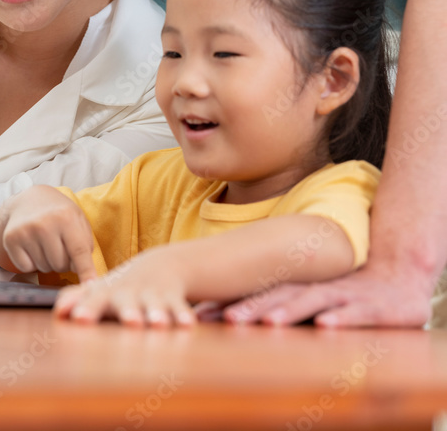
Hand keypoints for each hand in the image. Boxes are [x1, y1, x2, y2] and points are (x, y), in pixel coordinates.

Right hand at [0, 187, 97, 280]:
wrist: (28, 200)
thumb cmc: (59, 214)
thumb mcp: (78, 220)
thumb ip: (85, 244)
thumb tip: (87, 275)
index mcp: (66, 217)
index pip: (79, 251)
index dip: (86, 271)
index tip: (90, 286)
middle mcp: (45, 224)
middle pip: (61, 265)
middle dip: (63, 263)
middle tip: (59, 247)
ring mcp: (26, 231)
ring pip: (44, 268)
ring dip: (47, 263)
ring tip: (46, 245)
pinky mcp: (10, 239)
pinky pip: (26, 268)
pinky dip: (31, 263)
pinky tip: (31, 247)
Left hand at [54, 245, 195, 326]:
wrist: (160, 266)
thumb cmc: (122, 287)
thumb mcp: (100, 290)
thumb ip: (76, 298)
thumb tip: (57, 312)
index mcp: (107, 294)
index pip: (94, 301)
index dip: (87, 309)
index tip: (79, 319)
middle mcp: (128, 293)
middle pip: (125, 302)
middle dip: (126, 311)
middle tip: (128, 322)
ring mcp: (151, 295)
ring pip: (153, 306)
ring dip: (156, 314)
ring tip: (158, 324)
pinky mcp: (173, 298)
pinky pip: (179, 308)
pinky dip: (182, 316)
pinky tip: (187, 325)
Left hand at [221, 256, 432, 327]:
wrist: (398, 277)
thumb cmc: (348, 291)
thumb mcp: (312, 294)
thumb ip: (281, 302)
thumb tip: (235, 314)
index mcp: (298, 286)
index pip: (260, 294)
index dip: (233, 303)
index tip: (204, 314)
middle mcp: (316, 287)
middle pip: (279, 297)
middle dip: (252, 308)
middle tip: (225, 319)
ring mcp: (342, 295)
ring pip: (312, 302)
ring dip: (290, 312)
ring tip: (269, 322)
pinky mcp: (371, 307)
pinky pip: (354, 314)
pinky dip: (341, 319)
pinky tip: (326, 326)